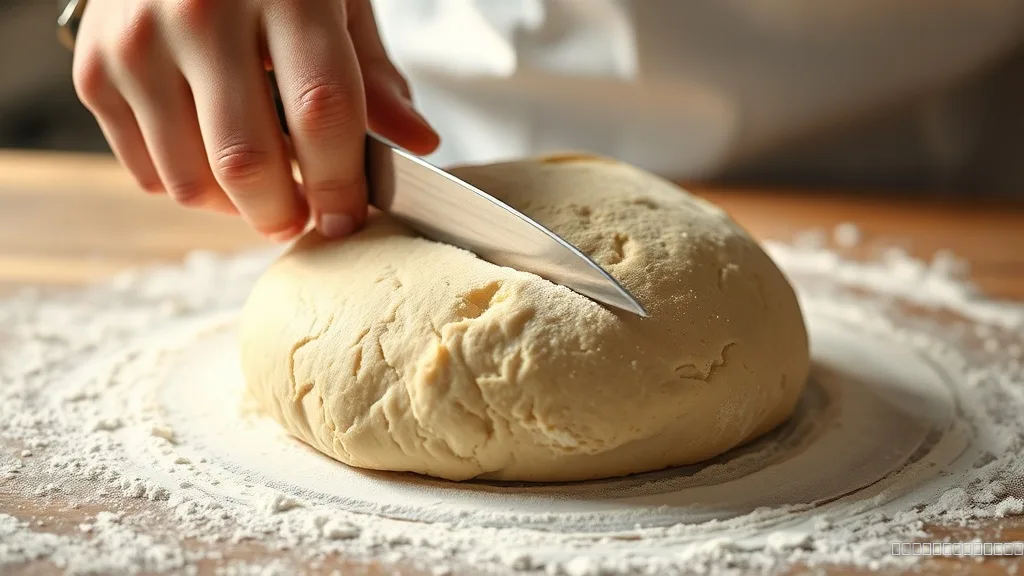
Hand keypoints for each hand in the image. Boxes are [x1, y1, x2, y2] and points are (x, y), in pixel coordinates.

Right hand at [72, 0, 439, 239]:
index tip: (349, 219)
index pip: (321, 113)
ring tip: (264, 191)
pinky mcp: (95, 68)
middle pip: (247, 162)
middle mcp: (200, 13)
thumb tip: (418, 144)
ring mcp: (137, 41)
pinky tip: (216, 160)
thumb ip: (374, 76)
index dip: (341, 184)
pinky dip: (189, 186)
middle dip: (285, 215)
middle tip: (304, 219)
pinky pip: (146, 172)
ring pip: (189, 181)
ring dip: (236, 209)